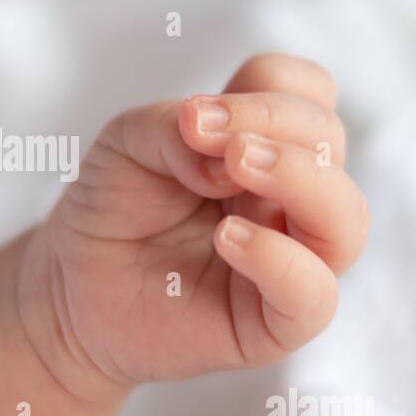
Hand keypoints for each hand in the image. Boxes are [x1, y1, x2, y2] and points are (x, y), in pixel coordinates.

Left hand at [20, 54, 369, 400]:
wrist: (70, 287)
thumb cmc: (110, 210)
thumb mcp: (127, 143)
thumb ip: (175, 128)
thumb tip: (231, 154)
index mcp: (265, 144)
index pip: (308, 94)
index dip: (267, 91)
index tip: (197, 115)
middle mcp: (289, 198)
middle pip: (330, 141)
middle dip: (276, 122)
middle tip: (204, 131)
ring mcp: (290, 260)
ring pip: (346, 219)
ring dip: (298, 178)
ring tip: (235, 166)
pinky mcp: (274, 323)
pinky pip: (314, 295)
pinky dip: (280, 259)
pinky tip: (227, 238)